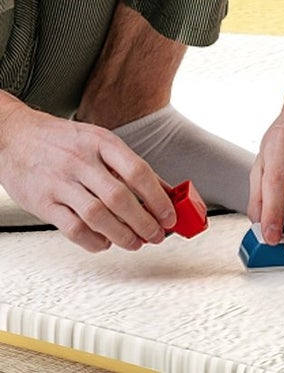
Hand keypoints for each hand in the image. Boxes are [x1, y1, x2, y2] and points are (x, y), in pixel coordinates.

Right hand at [0, 99, 174, 252]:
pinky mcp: (42, 203)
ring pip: (97, 216)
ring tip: (135, 243)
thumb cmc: (62, 140)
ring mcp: (61, 183)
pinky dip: (92, 240)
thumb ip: (128, 165)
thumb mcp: (100, 141)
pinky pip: (72, 228)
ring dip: (121, 235)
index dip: (158, 197)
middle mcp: (82, 162)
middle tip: (157, 234)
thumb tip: (162, 189)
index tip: (169, 215)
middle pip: (120, 198)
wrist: (16, 137)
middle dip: (143, 221)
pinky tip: (104, 243)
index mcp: (102, 143)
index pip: (138, 172)